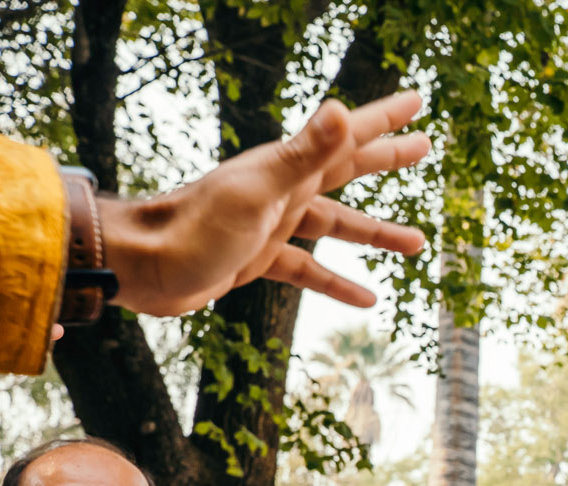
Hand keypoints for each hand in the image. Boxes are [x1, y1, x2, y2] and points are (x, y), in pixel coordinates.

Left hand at [102, 91, 430, 315]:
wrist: (142, 265)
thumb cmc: (193, 228)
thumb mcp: (256, 192)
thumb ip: (302, 155)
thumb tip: (341, 111)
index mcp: (286, 169)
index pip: (347, 138)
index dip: (384, 120)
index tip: (417, 104)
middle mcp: (282, 190)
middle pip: (347, 170)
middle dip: (386, 157)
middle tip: (425, 145)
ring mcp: (270, 224)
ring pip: (335, 225)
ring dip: (375, 233)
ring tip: (416, 244)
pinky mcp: (258, 258)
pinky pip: (308, 269)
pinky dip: (336, 282)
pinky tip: (366, 300)